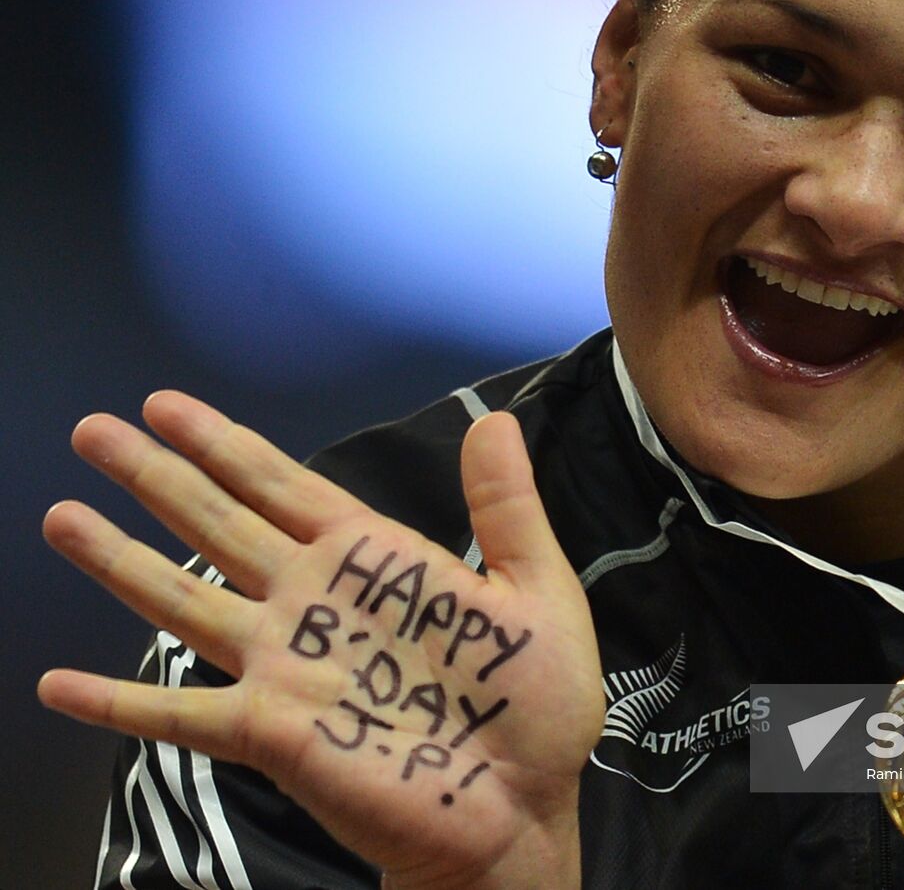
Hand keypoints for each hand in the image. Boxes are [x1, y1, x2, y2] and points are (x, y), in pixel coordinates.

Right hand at [38, 391, 604, 889]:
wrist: (521, 808)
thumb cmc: (536, 705)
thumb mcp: (536, 590)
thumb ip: (506, 508)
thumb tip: (494, 419)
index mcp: (373, 560)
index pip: (282, 485)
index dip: (224, 444)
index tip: (164, 405)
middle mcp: (314, 602)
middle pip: (218, 522)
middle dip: (155, 476)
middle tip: (91, 429)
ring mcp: (285, 666)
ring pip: (184, 599)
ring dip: (121, 561)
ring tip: (59, 516)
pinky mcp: (271, 731)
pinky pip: (180, 714)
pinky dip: (119, 703)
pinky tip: (57, 686)